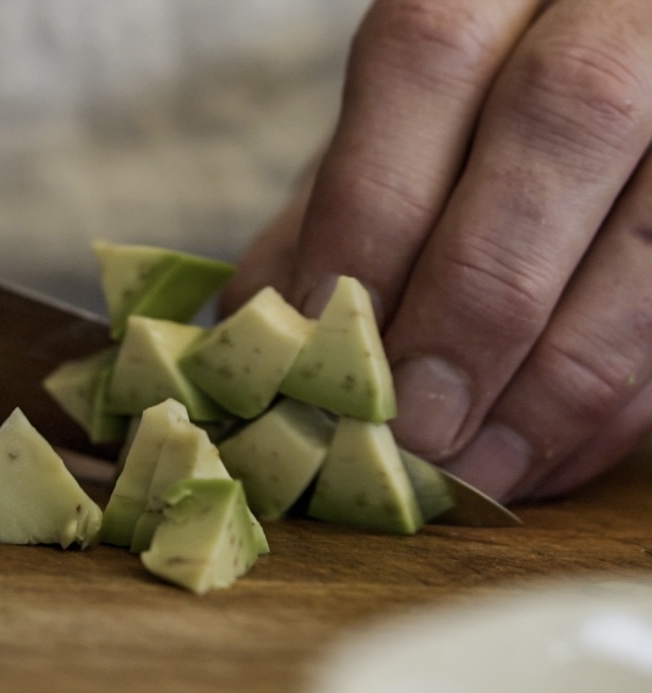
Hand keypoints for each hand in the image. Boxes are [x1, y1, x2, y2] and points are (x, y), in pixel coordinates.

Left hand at [225, 0, 651, 501]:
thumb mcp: (400, 134)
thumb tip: (250, 329)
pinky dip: (622, 400)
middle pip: (563, 119)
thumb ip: (332, 207)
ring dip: (559, 377)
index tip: (314, 340)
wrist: (616, 58)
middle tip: (409, 433)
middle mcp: (616, 5)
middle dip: (475, 299)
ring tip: (475, 473)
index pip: (425, 55)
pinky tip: (547, 459)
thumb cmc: (480, 111)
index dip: (368, 210)